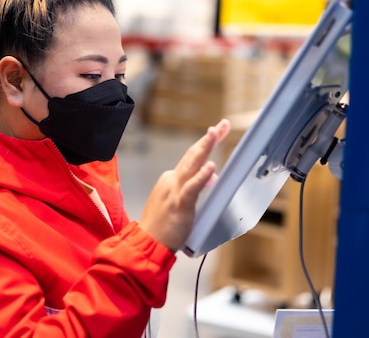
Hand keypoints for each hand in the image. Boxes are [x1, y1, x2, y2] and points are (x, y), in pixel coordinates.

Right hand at [139, 119, 229, 251]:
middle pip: (192, 155)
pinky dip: (201, 177)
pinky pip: (191, 188)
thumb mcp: (180, 202)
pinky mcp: (179, 205)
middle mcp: (171, 180)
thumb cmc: (163, 226)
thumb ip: (194, 187)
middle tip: (222, 124)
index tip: (217, 131)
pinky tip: (211, 167)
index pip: (191, 157)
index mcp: (171, 178)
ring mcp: (174, 191)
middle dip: (209, 139)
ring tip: (214, 133)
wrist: (146, 243)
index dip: (205, 144)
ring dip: (204, 148)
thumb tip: (212, 176)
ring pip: (191, 165)